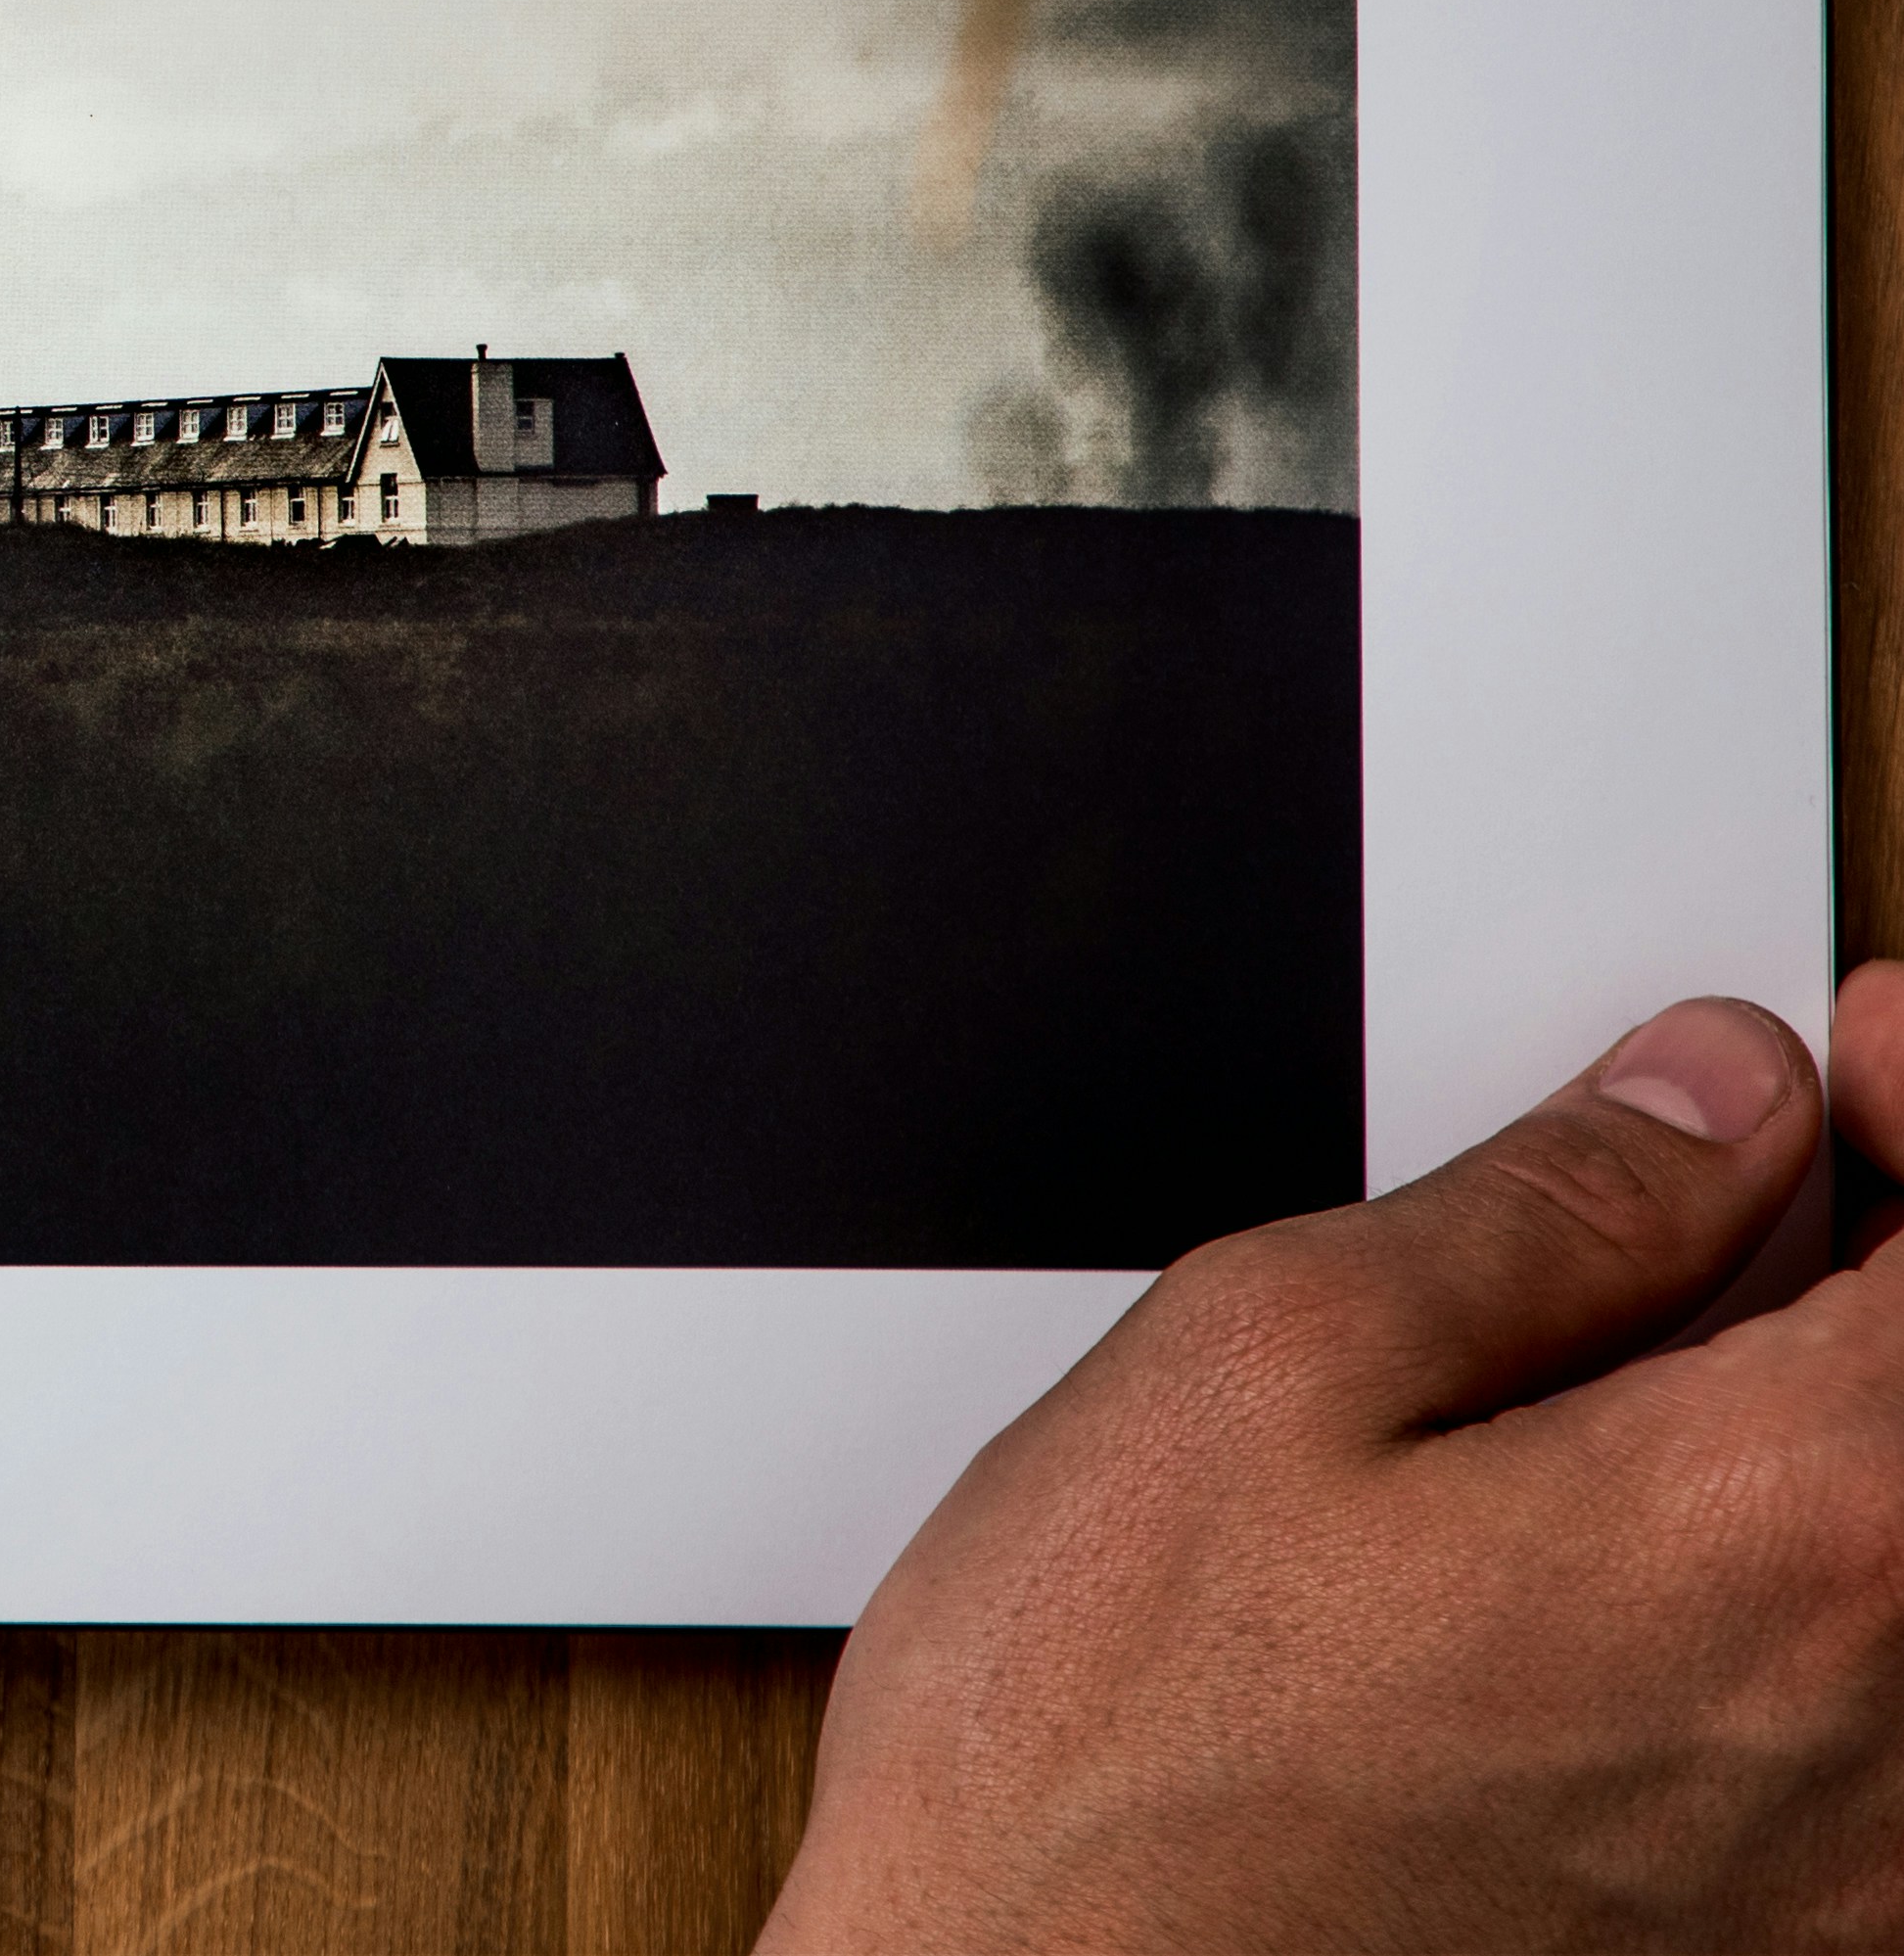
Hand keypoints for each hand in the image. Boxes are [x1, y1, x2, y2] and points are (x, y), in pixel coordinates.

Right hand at [767, 968, 1903, 1955]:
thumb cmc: (1104, 1776)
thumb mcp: (1261, 1368)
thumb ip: (1536, 1215)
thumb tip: (1710, 1109)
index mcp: (1786, 1530)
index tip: (1842, 1062)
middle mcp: (1887, 1722)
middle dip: (1874, 1261)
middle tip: (1751, 1177)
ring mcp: (1860, 1871)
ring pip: (1901, 1568)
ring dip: (1826, 1432)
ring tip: (1650, 1374)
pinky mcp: (1790, 1954)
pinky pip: (1860, 1718)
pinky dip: (1793, 1595)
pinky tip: (1633, 1557)